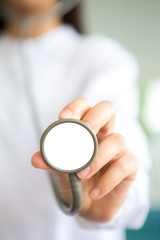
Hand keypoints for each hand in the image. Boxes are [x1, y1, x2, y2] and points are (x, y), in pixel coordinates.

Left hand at [31, 98, 137, 222]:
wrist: (90, 207)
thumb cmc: (76, 182)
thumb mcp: (61, 173)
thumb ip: (52, 164)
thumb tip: (36, 159)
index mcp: (87, 131)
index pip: (85, 107)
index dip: (76, 107)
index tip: (63, 118)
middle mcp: (105, 135)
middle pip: (108, 109)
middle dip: (96, 116)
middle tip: (87, 129)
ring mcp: (119, 149)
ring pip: (117, 140)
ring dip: (97, 157)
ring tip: (81, 175)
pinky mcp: (130, 166)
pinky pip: (124, 166)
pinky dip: (108, 181)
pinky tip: (95, 192)